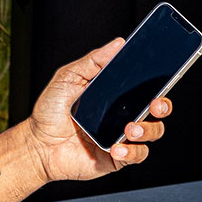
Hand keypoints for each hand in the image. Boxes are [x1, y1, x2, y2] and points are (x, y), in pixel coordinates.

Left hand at [24, 38, 173, 181]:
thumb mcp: (69, 77)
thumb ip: (93, 60)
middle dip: (163, 105)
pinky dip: (131, 151)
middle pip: (158, 110)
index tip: (164, 74)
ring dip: (147, 129)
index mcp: (116, 95)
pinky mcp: (117, 158)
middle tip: (155, 103)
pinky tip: (116, 147)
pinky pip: (136, 155)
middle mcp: (124, 115)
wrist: (37, 143)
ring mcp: (122, 137)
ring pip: (153, 133)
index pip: (146, 87)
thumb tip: (118, 43)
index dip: (160, 81)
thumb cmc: (51, 110)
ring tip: (129, 129)